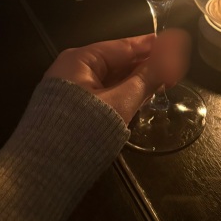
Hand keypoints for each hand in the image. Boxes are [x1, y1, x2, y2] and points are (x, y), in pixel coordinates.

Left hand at [44, 29, 190, 124]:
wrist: (42, 175)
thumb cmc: (82, 130)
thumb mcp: (121, 101)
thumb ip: (149, 75)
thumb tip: (174, 50)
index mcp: (80, 60)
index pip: (124, 46)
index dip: (153, 46)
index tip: (178, 45)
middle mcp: (74, 70)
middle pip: (118, 62)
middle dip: (146, 66)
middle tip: (176, 70)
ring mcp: (72, 91)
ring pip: (112, 80)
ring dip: (137, 82)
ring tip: (164, 84)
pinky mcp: (72, 111)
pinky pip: (104, 95)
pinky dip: (124, 95)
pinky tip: (141, 99)